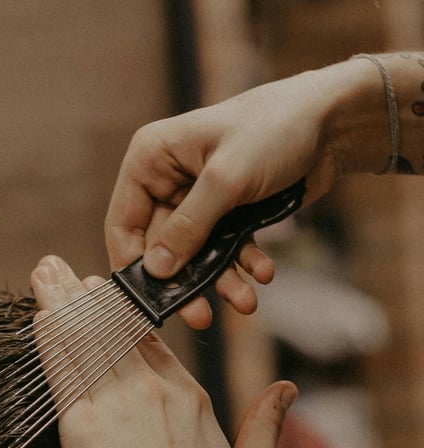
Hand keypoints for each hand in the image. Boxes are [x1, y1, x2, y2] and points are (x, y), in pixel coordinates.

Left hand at [31, 255, 296, 447]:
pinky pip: (65, 371)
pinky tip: (37, 316)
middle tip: (57, 268)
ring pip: (87, 340)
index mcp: (187, 396)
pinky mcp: (84, 426)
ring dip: (60, 303)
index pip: (148, 342)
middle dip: (82, 296)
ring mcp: (118, 403)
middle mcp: (152, 390)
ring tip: (42, 274)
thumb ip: (267, 425)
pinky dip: (51, 341)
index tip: (102, 293)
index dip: (121, 315)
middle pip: (113, 329)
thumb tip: (288, 389)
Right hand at [104, 62, 375, 327]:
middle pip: (161, 249)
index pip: (123, 223)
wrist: (334, 121)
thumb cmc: (275, 129)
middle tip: (200, 317)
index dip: (132, 265)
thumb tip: (156, 270)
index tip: (150, 300)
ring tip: (245, 301)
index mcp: (152, 160)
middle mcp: (168, 181)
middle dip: (186, 283)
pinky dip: (243, 265)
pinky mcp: (227, 213)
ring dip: (220, 281)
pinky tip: (264, 273)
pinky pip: (225, 250)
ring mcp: (198, 200)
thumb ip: (188, 227)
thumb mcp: (226, 180)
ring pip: (196, 256)